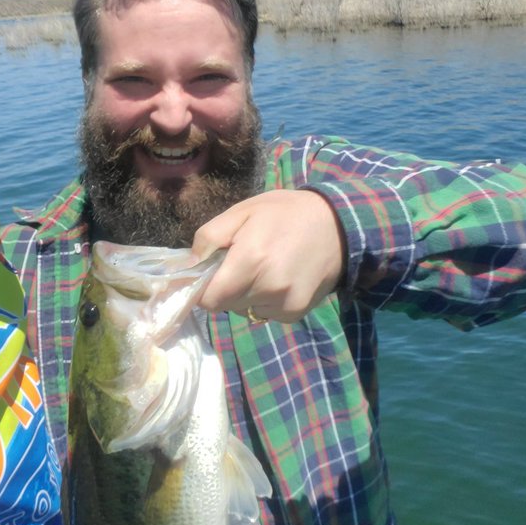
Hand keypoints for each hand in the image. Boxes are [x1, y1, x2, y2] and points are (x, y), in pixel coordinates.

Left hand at [191, 189, 345, 321]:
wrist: (338, 225)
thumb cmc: (284, 213)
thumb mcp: (241, 211)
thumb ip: (209, 238)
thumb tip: (187, 266)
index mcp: (250, 260)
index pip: (209, 300)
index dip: (203, 288)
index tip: (208, 274)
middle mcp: (268, 287)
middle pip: (225, 305)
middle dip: (225, 288)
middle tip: (239, 263)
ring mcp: (285, 303)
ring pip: (244, 310)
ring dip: (245, 295)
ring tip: (262, 268)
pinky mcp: (296, 312)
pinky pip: (265, 313)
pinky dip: (264, 300)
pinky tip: (277, 278)